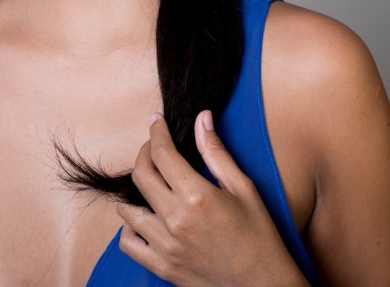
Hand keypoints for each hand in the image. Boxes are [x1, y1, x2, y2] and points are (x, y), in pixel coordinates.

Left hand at [116, 111, 308, 286]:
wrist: (262, 285)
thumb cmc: (259, 236)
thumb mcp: (244, 188)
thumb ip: (217, 152)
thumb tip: (202, 119)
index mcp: (198, 196)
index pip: (162, 154)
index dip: (156, 132)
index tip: (157, 121)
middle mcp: (176, 220)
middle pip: (141, 175)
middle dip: (144, 153)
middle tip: (154, 147)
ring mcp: (165, 246)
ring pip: (127, 209)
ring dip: (136, 190)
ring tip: (151, 183)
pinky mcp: (161, 267)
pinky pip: (128, 243)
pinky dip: (130, 227)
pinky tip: (145, 218)